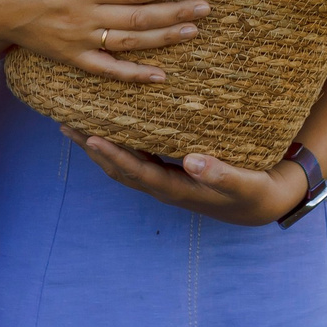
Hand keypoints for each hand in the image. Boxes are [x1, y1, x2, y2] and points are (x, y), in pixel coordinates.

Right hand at [0, 0, 206, 80]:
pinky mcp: (73, 59)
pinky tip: (160, 76)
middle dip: (176, 13)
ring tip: (192, 32)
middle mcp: (86, 17)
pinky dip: (134, 75)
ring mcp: (80, 42)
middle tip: (206, 8)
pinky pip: (108, 70)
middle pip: (140, 17)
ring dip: (164, 39)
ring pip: (131, 43)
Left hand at [66, 129, 308, 226]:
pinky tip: (110, 124)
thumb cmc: (253, 192)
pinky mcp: (169, 171)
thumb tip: (192, 161)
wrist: (261, 204)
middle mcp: (163, 186)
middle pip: (119, 168)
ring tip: (75, 123)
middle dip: (93, 148)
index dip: (114, 156)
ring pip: (124, 162)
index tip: (91, 138)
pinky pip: (136, 155)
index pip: (137, 172)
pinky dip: (118, 141)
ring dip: (99, 145)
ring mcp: (164, 179)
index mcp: (177, 189)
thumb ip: (220, 174)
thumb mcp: (244, 184)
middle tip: (66, 125)